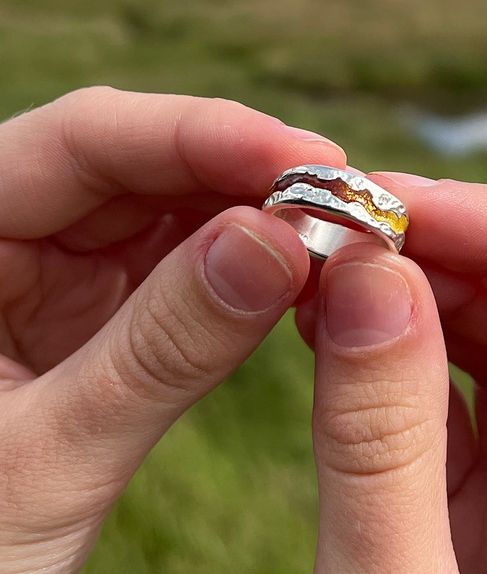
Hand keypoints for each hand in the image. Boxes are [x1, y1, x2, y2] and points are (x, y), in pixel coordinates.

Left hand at [0, 87, 345, 573]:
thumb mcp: (47, 462)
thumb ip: (160, 351)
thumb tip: (278, 242)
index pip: (79, 142)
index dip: (197, 134)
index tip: (303, 158)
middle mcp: (12, 234)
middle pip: (141, 162)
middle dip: (246, 172)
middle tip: (344, 198)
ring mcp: (66, 268)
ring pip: (176, 204)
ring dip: (261, 212)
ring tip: (338, 233)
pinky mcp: (111, 305)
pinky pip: (192, 258)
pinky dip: (253, 260)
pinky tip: (302, 270)